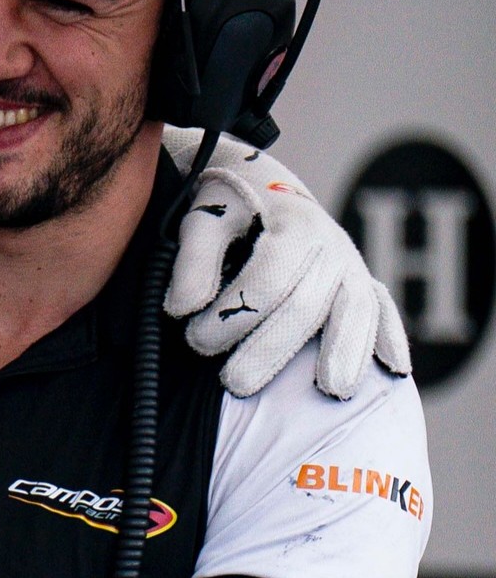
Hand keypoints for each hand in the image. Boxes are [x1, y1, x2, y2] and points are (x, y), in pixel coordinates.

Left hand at [161, 126, 411, 398]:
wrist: (263, 187)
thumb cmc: (229, 210)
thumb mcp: (203, 220)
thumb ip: (192, 261)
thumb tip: (183, 308)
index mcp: (291, 225)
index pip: (266, 279)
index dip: (231, 314)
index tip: (195, 339)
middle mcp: (330, 245)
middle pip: (307, 305)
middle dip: (270, 348)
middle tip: (234, 383)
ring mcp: (352, 266)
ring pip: (357, 311)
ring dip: (345, 353)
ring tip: (330, 391)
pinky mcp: (364, 283)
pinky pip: (384, 311)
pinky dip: (391, 338)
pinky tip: (394, 370)